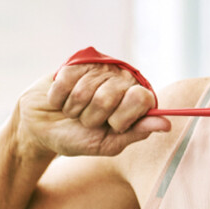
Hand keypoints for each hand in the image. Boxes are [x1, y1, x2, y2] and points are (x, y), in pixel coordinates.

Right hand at [17, 60, 169, 160]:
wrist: (43, 130)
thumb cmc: (79, 137)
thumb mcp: (108, 143)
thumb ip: (136, 133)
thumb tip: (166, 125)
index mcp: (135, 98)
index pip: (141, 98)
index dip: (122, 117)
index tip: (113, 125)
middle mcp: (121, 79)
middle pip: (108, 97)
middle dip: (91, 117)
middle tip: (88, 120)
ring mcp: (98, 69)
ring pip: (83, 92)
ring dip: (73, 110)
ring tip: (74, 111)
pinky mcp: (73, 65)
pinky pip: (64, 83)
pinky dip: (58, 99)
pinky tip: (61, 101)